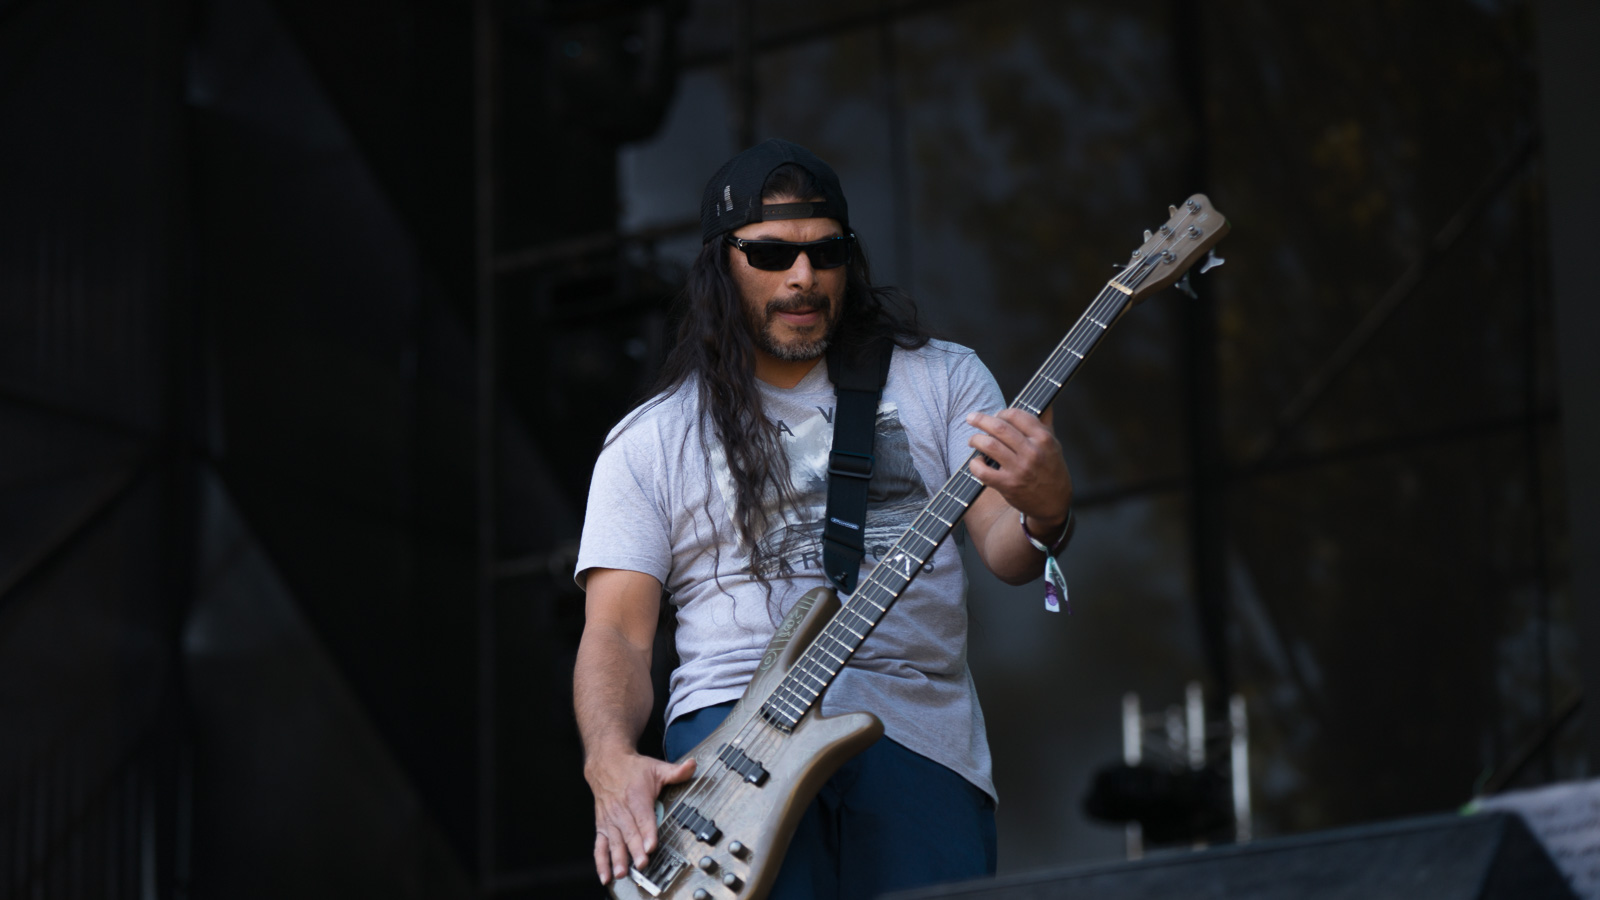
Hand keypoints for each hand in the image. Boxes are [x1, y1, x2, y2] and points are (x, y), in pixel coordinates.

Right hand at [587, 749, 696, 884]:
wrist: (606, 764)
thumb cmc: (632, 769)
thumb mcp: (656, 768)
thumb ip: (676, 771)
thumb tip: (693, 766)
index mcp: (636, 796)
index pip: (643, 817)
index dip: (647, 832)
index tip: (651, 845)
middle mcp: (621, 809)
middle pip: (629, 832)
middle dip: (635, 849)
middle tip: (642, 863)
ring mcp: (611, 820)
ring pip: (614, 841)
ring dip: (618, 857)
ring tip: (623, 872)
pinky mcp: (602, 827)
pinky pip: (600, 846)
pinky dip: (601, 861)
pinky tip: (606, 874)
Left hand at [965, 406, 1072, 527]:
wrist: (1054, 503)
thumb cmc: (1051, 470)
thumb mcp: (1054, 445)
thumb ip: (1046, 423)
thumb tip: (1045, 402)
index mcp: (1044, 439)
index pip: (1016, 415)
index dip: (1002, 413)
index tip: (995, 416)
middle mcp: (1032, 452)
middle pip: (999, 427)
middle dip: (980, 419)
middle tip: (971, 418)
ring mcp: (1019, 469)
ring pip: (989, 445)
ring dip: (975, 439)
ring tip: (973, 440)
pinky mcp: (1008, 485)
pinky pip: (983, 471)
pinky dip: (974, 464)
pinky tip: (977, 462)